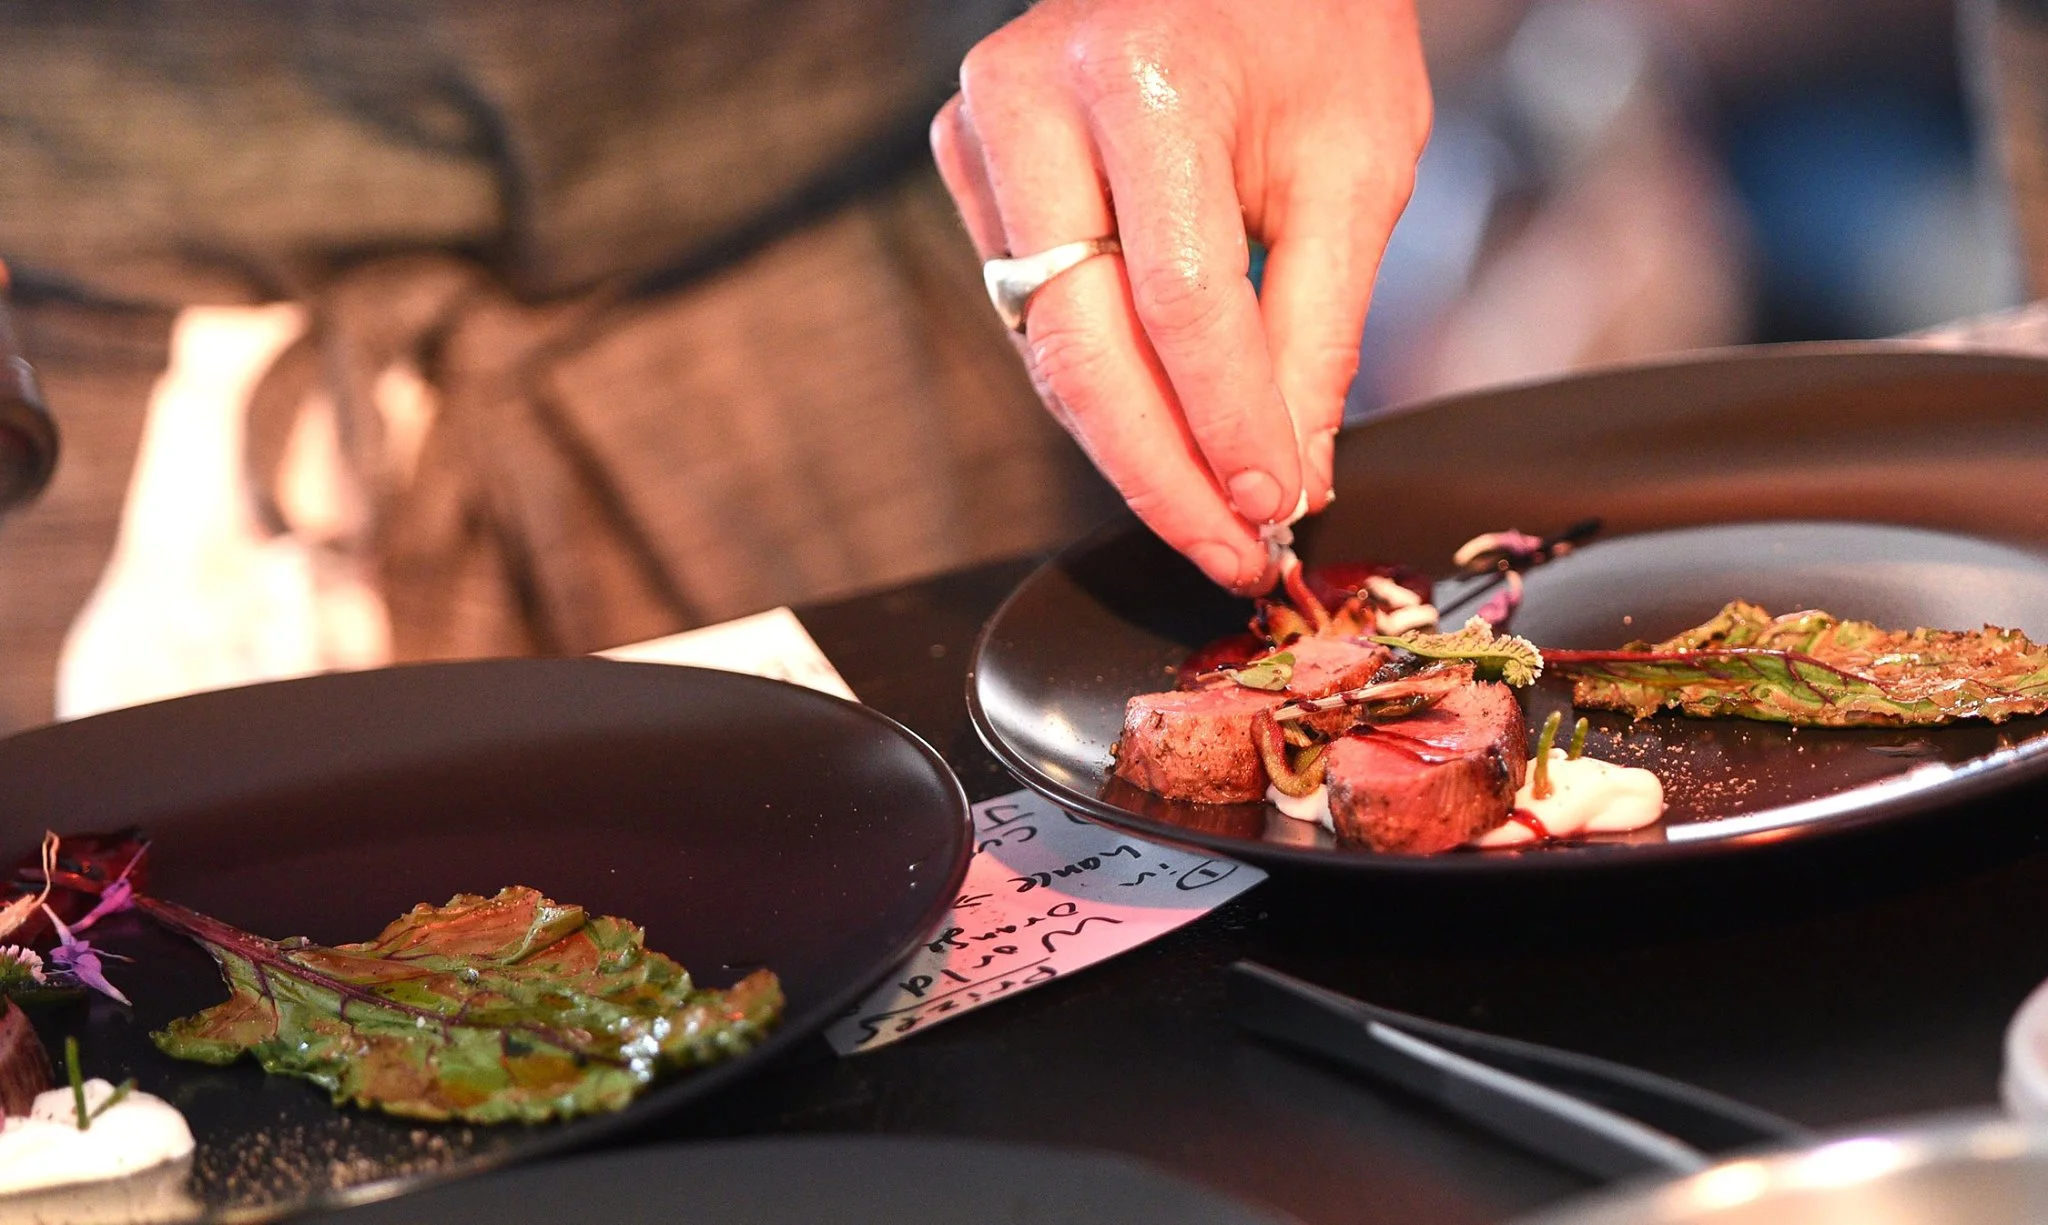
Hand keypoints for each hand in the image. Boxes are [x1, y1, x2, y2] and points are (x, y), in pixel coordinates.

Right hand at [932, 0, 1429, 592]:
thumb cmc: (1312, 26)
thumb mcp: (1353, 170)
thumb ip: (1313, 333)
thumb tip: (1284, 477)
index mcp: (1147, 79)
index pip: (1177, 302)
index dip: (1225, 426)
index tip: (1273, 509)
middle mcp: (1036, 99)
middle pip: (1083, 347)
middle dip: (1162, 475)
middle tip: (1228, 549)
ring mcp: (982, 130)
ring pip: (1048, 349)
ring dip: (1131, 448)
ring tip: (1212, 513)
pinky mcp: (969, 164)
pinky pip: (1033, 317)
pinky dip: (1101, 388)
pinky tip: (1165, 433)